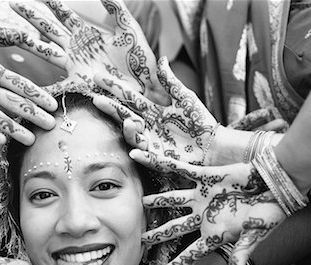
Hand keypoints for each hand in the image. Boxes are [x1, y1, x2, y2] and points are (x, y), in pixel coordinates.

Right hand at [10, 0, 165, 102]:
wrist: (147, 86)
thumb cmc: (140, 60)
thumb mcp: (128, 28)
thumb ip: (115, 8)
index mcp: (87, 35)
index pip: (63, 14)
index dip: (48, 2)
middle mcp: (77, 50)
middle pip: (48, 29)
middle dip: (31, 17)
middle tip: (12, 4)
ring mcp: (76, 67)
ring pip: (47, 51)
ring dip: (30, 43)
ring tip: (13, 35)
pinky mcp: (80, 84)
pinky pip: (57, 87)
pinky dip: (43, 90)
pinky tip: (27, 90)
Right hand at [95, 57, 218, 163]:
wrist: (212, 145)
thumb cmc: (199, 122)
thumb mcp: (185, 98)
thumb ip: (171, 82)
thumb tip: (162, 60)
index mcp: (152, 110)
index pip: (129, 97)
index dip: (114, 88)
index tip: (98, 77)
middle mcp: (147, 126)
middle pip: (124, 116)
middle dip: (111, 108)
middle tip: (97, 99)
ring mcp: (151, 143)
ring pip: (134, 137)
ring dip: (129, 131)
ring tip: (128, 122)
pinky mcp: (159, 159)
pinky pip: (148, 159)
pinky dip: (142, 157)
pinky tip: (136, 153)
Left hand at [131, 149, 285, 264]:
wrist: (278, 183)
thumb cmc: (271, 212)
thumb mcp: (257, 235)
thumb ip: (243, 254)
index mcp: (215, 233)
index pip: (190, 253)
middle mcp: (205, 216)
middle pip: (175, 228)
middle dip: (159, 235)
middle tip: (142, 240)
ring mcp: (203, 196)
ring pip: (174, 199)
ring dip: (158, 201)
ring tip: (142, 203)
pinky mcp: (206, 177)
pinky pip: (180, 170)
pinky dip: (163, 164)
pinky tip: (149, 160)